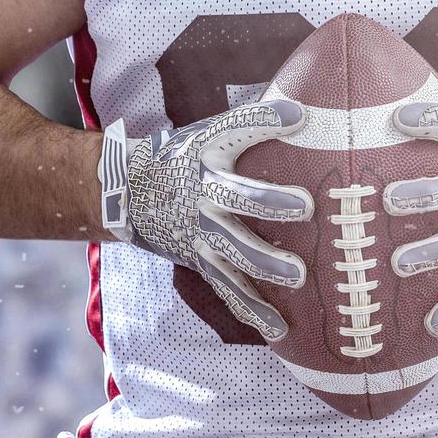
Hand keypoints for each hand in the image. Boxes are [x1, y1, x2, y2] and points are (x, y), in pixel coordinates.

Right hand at [97, 101, 313, 340]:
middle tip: (305, 207)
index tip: (298, 117)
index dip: (263, 121)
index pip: (236, 132)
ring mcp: (201, 234)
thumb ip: (254, 121)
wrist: (128, 193)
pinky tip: (280, 330)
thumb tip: (309, 107)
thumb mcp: (209, 133)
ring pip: (235, 252)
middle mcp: (204, 196)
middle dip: (270, 204)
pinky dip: (253, 311)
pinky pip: (228, 290)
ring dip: (266, 264)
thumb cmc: (185, 157)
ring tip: (299, 276)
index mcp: (208, 157)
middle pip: (238, 200)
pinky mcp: (201, 262)